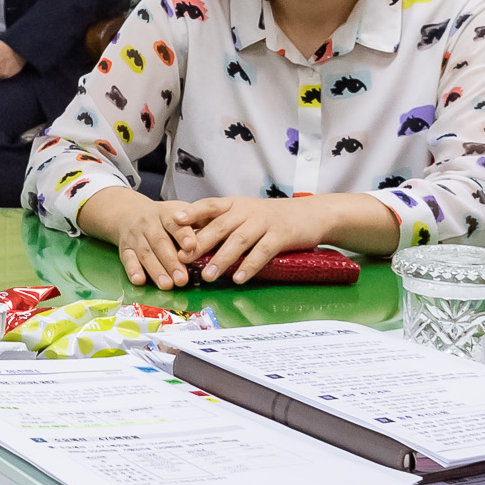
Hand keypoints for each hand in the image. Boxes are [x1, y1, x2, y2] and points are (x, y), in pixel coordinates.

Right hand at [99, 190, 197, 288]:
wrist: (130, 213)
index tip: (192, 246)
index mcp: (165, 213)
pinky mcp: (124, 248)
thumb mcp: (179, 212)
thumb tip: (219, 233)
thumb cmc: (163, 218)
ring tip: (167, 285)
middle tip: (182, 279)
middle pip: (160, 242)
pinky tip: (139, 280)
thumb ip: (198, 222)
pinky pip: (127, 259)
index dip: (183, 234)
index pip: (174, 223)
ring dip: (156, 270)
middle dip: (171, 262)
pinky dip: (133, 270)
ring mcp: (135, 236)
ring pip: (145, 253)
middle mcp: (148, 223)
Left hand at [174, 194, 334, 284]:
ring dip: (222, 259)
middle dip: (200, 242)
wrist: (310, 214)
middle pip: (220, 225)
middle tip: (182, 259)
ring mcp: (264, 222)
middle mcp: (247, 211)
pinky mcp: (281, 235)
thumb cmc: (270, 217)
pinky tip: (240, 279)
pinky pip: (263, 251)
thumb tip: (190, 242)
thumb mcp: (244, 214)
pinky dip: (250, 265)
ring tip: (208, 276)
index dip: (191, 211)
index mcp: (234, 205)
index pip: (209, 205)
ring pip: (238, 240)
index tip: (173, 220)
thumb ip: (222, 224)